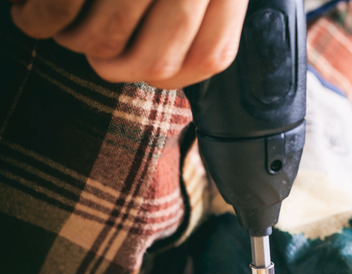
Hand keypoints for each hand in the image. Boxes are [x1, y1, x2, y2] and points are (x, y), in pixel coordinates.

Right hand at [10, 0, 247, 88]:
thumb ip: (201, 15)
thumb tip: (170, 63)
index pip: (209, 58)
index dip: (171, 74)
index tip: (145, 68)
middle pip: (154, 60)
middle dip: (116, 65)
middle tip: (96, 50)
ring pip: (108, 40)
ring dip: (78, 41)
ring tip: (67, 26)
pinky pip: (62, 12)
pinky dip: (40, 21)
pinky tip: (32, 15)